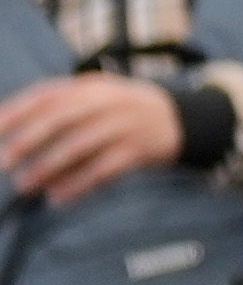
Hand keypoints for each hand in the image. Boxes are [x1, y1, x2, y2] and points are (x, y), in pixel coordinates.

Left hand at [0, 70, 198, 206]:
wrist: (182, 120)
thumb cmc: (124, 112)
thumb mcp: (97, 97)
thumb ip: (61, 108)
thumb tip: (16, 132)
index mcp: (91, 86)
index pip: (48, 95)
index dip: (18, 111)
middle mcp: (108, 102)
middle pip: (61, 118)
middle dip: (28, 140)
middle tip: (4, 162)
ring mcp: (125, 125)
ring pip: (80, 145)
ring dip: (49, 166)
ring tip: (26, 184)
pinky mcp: (139, 150)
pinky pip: (103, 169)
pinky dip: (79, 185)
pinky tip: (59, 198)